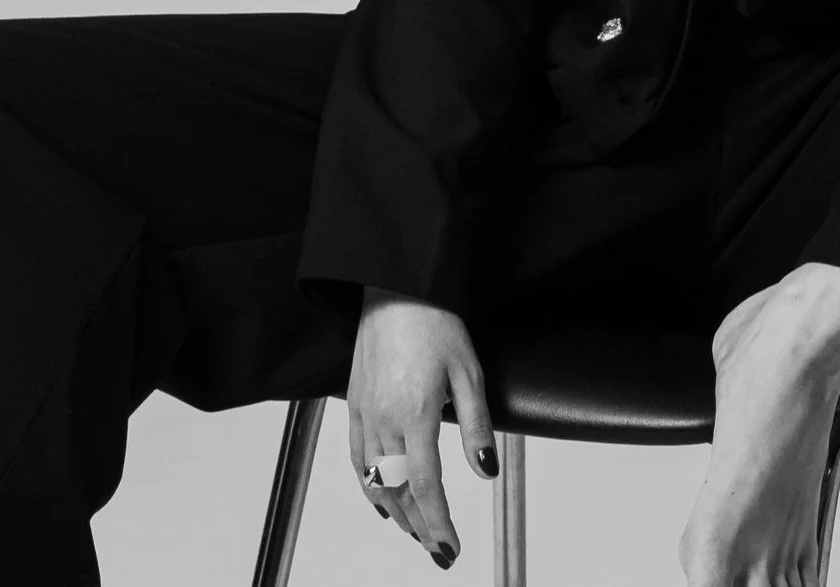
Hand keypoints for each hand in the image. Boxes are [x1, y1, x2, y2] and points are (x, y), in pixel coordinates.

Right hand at [346, 287, 496, 568]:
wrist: (394, 289)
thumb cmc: (433, 322)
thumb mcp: (469, 372)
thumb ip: (477, 425)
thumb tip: (485, 469)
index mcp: (416, 413)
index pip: (426, 486)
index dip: (439, 523)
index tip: (450, 547)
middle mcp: (385, 419)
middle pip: (399, 491)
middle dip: (420, 526)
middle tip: (438, 549)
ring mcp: (365, 413)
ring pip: (374, 481)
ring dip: (396, 512)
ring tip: (416, 531)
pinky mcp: (354, 404)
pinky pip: (356, 458)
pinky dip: (368, 487)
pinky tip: (381, 501)